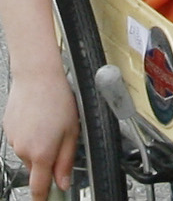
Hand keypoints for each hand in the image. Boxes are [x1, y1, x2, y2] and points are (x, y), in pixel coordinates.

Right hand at [3, 51, 78, 198]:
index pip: (39, 188)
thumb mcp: (72, 131)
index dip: (44, 198)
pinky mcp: (7, 131)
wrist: (37, 77)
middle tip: (60, 135)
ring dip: (39, 143)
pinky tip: (38, 117)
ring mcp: (13, 141)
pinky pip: (21, 140)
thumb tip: (64, 182)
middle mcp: (23, 151)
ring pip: (29, 152)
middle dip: (48, 158)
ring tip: (49, 120)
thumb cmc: (58, 99)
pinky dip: (31, 133)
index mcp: (41, 154)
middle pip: (36, 167)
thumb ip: (66, 161)